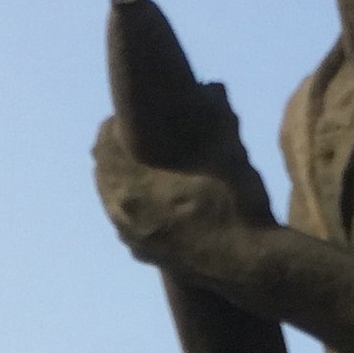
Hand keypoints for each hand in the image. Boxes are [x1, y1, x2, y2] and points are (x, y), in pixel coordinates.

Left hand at [92, 109, 265, 275]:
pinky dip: (134, 209)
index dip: (117, 124)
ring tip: (144, 169)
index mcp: (130, 184)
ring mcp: (133, 238)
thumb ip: (216, 115)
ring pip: (113, 201)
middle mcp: (123, 213)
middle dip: (116, 152)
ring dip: (124, 182)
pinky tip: (154, 204)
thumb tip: (212, 87)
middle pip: (103, 172)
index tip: (130, 115)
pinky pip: (128, 225)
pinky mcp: (148, 256)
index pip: (105, 142)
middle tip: (135, 138)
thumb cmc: (235, 205)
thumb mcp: (228, 152)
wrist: (250, 264)